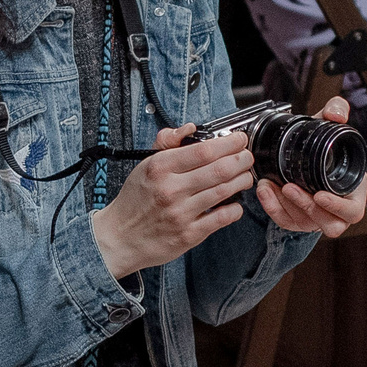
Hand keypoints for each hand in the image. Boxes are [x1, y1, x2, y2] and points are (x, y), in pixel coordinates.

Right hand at [90, 128, 254, 276]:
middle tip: (247, 157)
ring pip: (224, 191)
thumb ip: (168, 143)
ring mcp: (181, 213)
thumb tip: (190, 129)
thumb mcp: (145, 164)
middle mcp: (170, 189)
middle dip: (242, 160)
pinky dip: (235, 208)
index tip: (239, 139)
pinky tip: (235, 203)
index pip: (204, 150)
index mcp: (160, 168)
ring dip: (243, 181)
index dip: (229, 143)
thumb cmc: (135, 200)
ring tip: (246, 176)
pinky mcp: (189, 235)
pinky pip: (222, 218)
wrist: (119, 237)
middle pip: (219, 169)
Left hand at [255, 97, 366, 234]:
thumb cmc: (325, 147)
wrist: (305, 155)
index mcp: (352, 194)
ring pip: (304, 223)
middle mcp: (336, 210)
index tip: (320, 194)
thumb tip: (336, 114)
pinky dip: (272, 207)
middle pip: (328, 224)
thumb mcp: (330, 125)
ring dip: (286, 206)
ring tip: (273, 184)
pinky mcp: (297, 220)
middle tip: (289, 187)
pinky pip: (285, 221)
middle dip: (306, 206)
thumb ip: (337, 110)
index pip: (352, 211)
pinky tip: (265, 188)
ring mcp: (316, 218)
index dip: (337, 207)